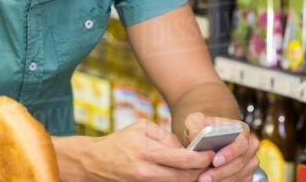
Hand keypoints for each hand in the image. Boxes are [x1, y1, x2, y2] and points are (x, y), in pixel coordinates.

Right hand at [82, 120, 214, 181]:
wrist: (95, 162)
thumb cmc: (120, 141)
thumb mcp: (142, 128)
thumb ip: (166, 136)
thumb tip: (185, 148)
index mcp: (148, 153)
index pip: (184, 160)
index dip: (202, 159)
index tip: (211, 154)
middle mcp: (148, 172)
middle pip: (185, 177)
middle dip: (201, 171)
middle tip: (211, 163)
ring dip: (191, 178)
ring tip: (199, 168)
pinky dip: (178, 181)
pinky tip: (183, 174)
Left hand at [184, 113, 259, 181]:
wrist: (204, 141)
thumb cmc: (202, 129)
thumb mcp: (196, 121)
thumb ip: (196, 124)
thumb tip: (197, 135)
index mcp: (242, 130)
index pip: (241, 143)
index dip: (230, 153)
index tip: (214, 161)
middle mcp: (250, 146)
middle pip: (240, 162)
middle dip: (221, 171)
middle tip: (203, 177)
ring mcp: (250, 162)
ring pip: (239, 175)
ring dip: (221, 180)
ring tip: (203, 181)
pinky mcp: (246, 175)